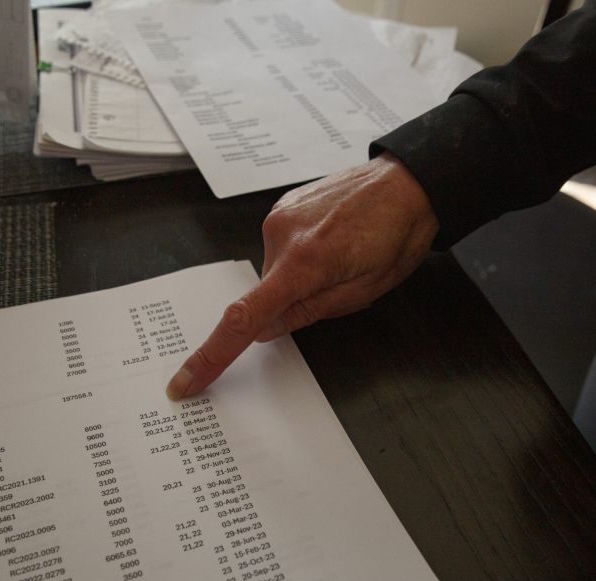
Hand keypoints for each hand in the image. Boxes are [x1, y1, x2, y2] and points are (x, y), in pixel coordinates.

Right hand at [165, 152, 438, 399]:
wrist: (409, 183)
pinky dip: (299, 253)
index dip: (211, 356)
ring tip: (342, 255)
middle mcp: (281, 235)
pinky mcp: (282, 204)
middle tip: (337, 283)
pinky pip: (280, 245)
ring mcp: (278, 215)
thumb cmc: (397, 236)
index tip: (186, 382)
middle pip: (266, 293)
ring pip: (275, 270)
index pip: (243, 320)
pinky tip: (332, 239)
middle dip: (292, 301)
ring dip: (299, 275)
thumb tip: (264, 331)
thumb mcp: (362, 292)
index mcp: (303, 263)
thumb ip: (307, 313)